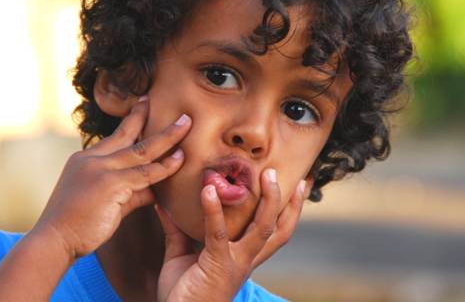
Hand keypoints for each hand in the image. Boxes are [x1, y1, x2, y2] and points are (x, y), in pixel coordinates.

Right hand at [31, 97, 191, 259]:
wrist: (52, 242)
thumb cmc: (76, 227)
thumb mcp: (104, 202)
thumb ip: (130, 193)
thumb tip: (154, 190)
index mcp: (85, 160)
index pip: (114, 136)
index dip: (133, 121)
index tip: (144, 104)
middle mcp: (92, 159)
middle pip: (128, 133)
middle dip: (149, 116)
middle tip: (169, 105)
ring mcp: (100, 169)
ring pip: (142, 149)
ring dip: (167, 137)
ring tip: (186, 124)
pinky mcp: (110, 184)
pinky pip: (145, 173)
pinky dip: (164, 167)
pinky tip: (180, 159)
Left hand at [156, 169, 305, 301]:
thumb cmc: (182, 293)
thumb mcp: (181, 256)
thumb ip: (178, 231)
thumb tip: (164, 205)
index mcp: (243, 257)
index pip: (275, 231)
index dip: (290, 210)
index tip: (300, 185)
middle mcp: (246, 260)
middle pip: (278, 229)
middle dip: (289, 202)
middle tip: (294, 176)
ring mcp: (235, 263)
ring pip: (262, 228)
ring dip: (268, 200)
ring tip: (265, 175)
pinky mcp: (216, 265)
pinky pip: (218, 234)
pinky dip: (214, 210)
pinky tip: (209, 190)